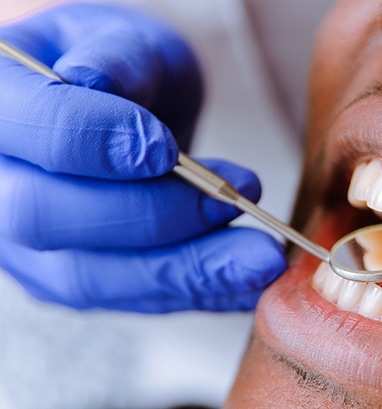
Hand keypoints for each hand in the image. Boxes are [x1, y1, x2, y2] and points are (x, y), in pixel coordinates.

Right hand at [0, 4, 285, 311]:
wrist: (120, 118)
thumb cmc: (122, 72)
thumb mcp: (123, 42)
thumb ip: (114, 59)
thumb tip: (93, 83)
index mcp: (1, 111)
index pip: (34, 135)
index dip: (98, 142)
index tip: (166, 149)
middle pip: (50, 219)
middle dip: (153, 215)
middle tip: (233, 200)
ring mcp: (29, 246)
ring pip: (94, 277)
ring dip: (187, 272)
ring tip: (260, 259)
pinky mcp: (74, 280)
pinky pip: (131, 299)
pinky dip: (196, 292)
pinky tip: (246, 283)